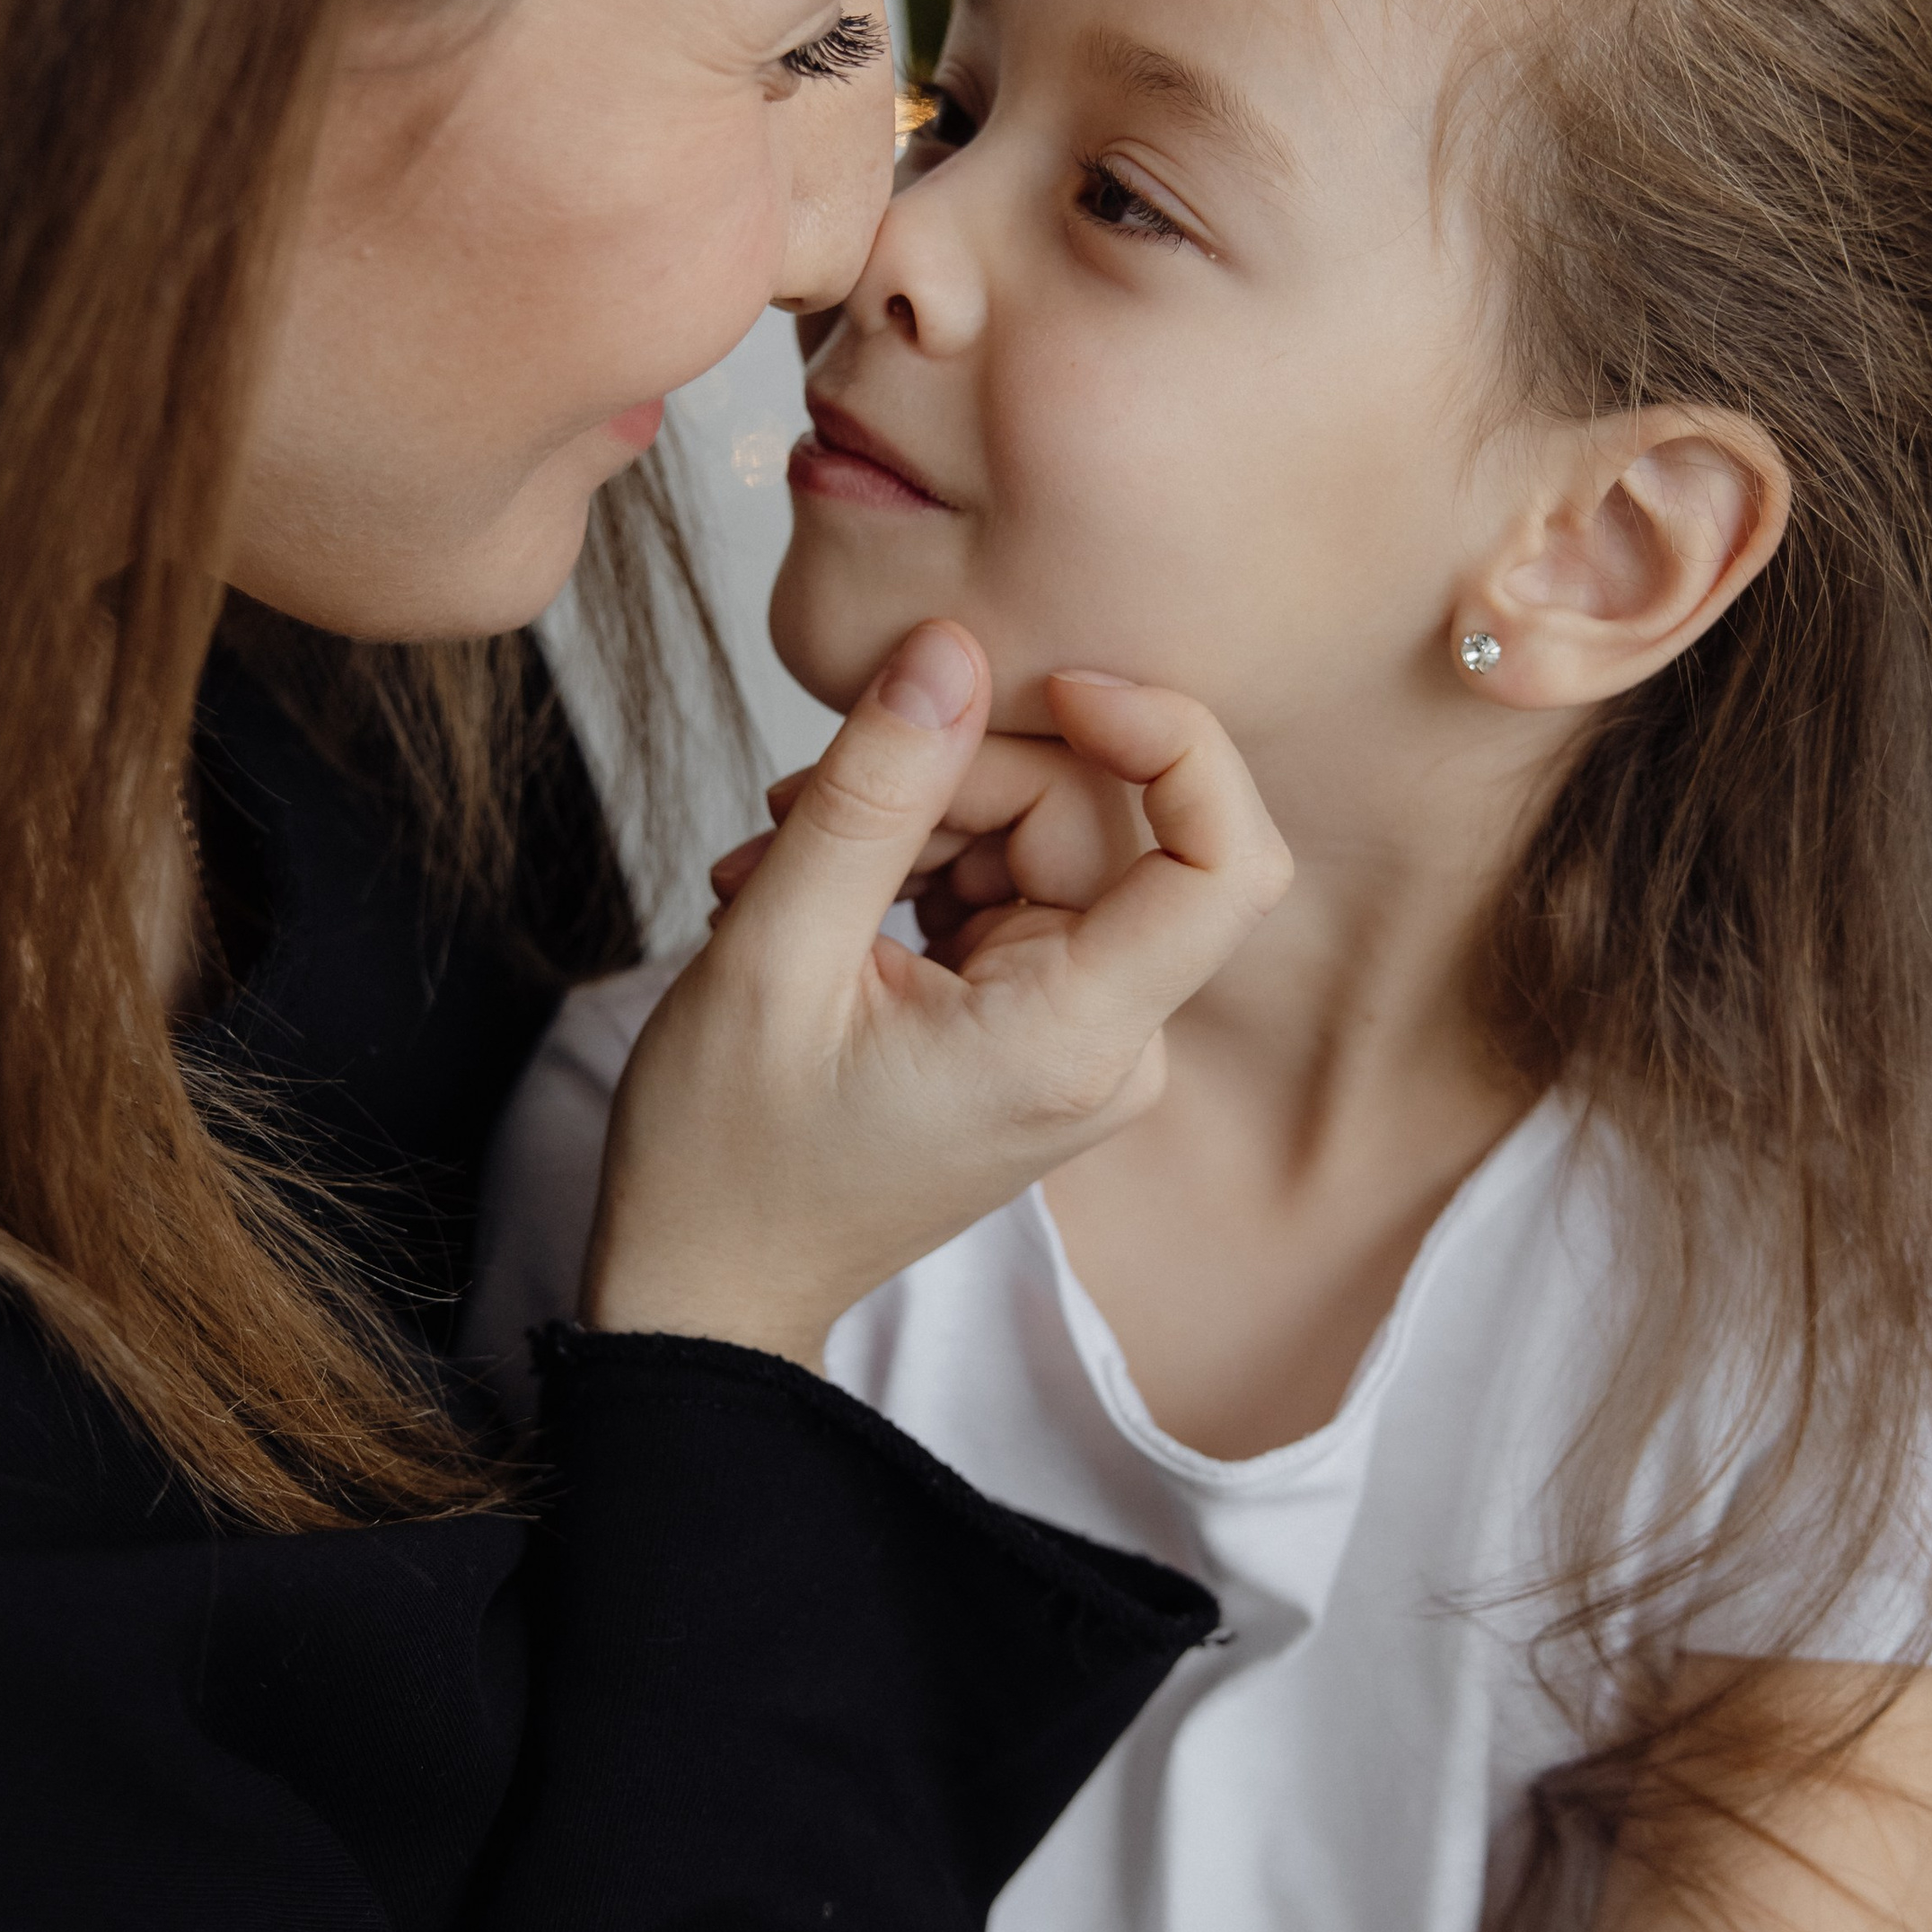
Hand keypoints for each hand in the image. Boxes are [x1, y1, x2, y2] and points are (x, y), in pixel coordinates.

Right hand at [585, 622, 1289, 1365]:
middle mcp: (1110, 1045)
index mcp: (1073, 1043)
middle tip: (806, 804)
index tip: (1056, 684)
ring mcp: (1081, 1037)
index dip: (1171, 741)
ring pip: (1045, 841)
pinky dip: (912, 865)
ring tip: (773, 865)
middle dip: (961, 778)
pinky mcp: (1038, 1023)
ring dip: (912, 821)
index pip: (1225, 865)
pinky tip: (808, 893)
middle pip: (1103, 825)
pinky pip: (1010, 886)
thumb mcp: (773, 952)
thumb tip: (949, 649)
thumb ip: (872, 792)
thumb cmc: (727, 1156)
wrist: (705, 1282)